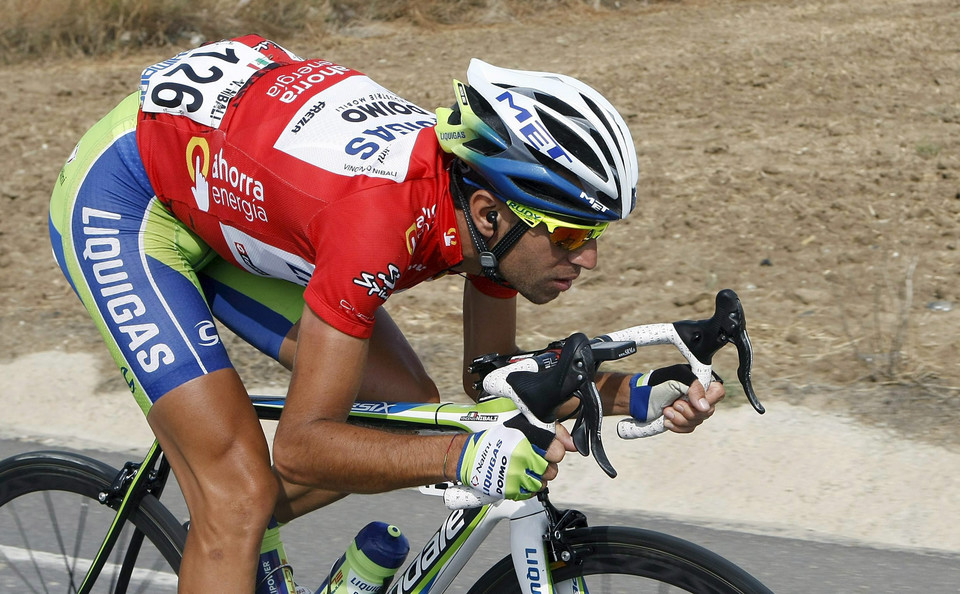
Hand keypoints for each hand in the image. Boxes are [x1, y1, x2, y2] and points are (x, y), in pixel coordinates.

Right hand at [457, 415, 571, 499]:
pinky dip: (527, 487)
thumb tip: (572, 444)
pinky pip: (531, 493)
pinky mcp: (510, 490)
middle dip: (545, 465)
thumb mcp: (521, 423)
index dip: (553, 451)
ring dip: (536, 477)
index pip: (557, 452)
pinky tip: (518, 477)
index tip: (546, 450)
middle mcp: (521, 458)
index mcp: (525, 439)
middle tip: (531, 458)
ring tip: (523, 468)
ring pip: (542, 483)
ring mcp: (516, 476)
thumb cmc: (494, 437)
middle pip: (552, 470)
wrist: (468, 456)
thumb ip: (551, 430)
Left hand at [662, 379, 723, 432]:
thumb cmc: (658, 383)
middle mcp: (700, 396)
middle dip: (688, 410)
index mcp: (701, 382)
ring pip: (697, 422)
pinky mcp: (685, 421)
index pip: (718, 392)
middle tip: (674, 404)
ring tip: (666, 410)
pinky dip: (677, 426)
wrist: (640, 398)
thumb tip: (705, 407)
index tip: (693, 401)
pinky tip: (666, 420)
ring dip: (679, 418)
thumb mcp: (677, 378)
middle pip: (708, 411)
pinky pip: (689, 428)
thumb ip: (694, 388)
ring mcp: (693, 410)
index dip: (709, 399)